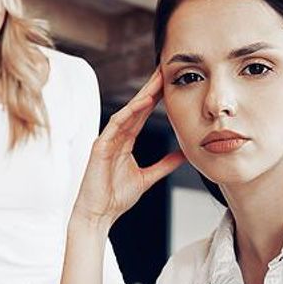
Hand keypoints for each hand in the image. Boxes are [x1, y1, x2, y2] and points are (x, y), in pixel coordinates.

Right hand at [72, 70, 185, 227]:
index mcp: (125, 141)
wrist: (99, 214)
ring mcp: (107, 139)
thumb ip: (164, 165)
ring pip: (127, 111)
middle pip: (136, 107)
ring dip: (142, 95)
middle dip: (150, 88)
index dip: (156, 97)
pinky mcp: (100, 146)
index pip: (142, 114)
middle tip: (165, 69)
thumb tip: (183, 155)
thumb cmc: (116, 197)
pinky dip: (129, 112)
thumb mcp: (147, 178)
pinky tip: (143, 102)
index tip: (170, 83)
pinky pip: (116, 124)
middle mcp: (116, 136)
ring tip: (158, 80)